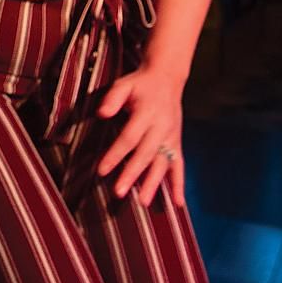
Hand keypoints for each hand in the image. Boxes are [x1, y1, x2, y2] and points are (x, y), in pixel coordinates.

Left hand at [95, 63, 186, 206]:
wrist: (167, 78)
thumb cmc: (140, 84)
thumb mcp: (124, 84)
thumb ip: (113, 98)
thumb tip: (101, 114)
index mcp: (147, 112)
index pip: (129, 137)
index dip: (116, 154)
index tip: (102, 170)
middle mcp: (162, 127)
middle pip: (145, 154)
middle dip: (132, 174)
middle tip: (118, 192)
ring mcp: (171, 136)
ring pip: (163, 163)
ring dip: (153, 183)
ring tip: (142, 201)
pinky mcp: (177, 142)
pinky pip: (179, 165)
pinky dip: (179, 184)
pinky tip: (178, 203)